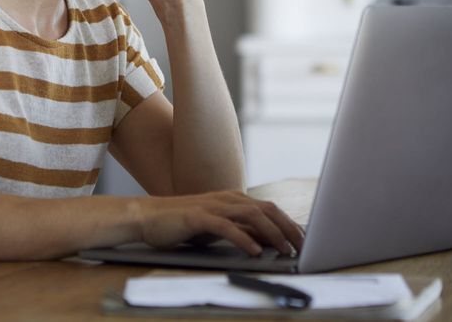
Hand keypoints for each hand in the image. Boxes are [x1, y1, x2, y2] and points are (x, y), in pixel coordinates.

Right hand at [136, 191, 304, 255]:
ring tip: (285, 249)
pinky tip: (255, 251)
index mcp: (232, 199)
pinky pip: (226, 227)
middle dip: (288, 227)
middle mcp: (226, 199)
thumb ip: (239, 231)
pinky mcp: (198, 217)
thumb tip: (266, 242)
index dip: (289, 223)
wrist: (147, 217)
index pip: (269, 209)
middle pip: (266, 209)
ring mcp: (212, 206)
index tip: (304, 239)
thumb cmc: (182, 224)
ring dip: (272, 233)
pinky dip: (244, 239)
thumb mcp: (216, 228)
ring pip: (251, 215)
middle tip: (303, 246)